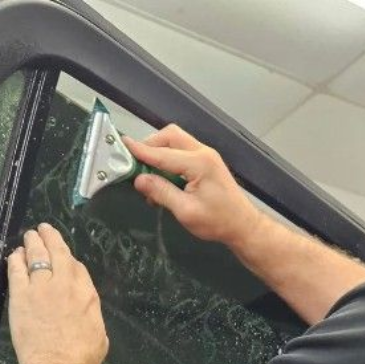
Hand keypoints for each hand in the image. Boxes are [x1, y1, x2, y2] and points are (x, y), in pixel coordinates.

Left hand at [6, 223, 108, 363]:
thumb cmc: (83, 358)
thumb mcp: (98, 332)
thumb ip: (90, 313)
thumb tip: (85, 310)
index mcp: (86, 293)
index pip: (76, 267)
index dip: (67, 258)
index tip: (62, 256)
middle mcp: (65, 284)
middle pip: (57, 253)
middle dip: (50, 238)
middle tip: (44, 229)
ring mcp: (41, 287)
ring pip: (36, 256)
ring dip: (32, 243)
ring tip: (29, 235)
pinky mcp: (21, 296)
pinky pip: (17, 270)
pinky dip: (15, 260)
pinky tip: (14, 255)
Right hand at [124, 126, 266, 248]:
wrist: (242, 225)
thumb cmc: (218, 221)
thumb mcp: (185, 211)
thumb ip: (161, 193)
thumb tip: (139, 180)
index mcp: (199, 163)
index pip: (162, 154)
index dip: (140, 151)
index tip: (122, 145)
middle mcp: (203, 153)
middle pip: (170, 136)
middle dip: (150, 146)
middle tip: (135, 163)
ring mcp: (206, 155)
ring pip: (175, 141)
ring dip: (158, 152)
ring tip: (148, 175)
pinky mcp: (206, 162)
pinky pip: (181, 152)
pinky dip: (167, 159)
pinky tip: (162, 180)